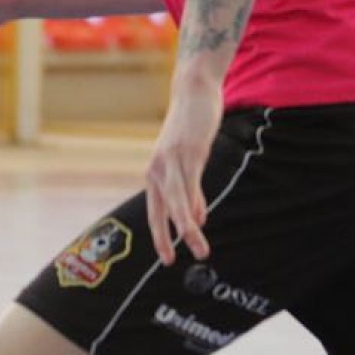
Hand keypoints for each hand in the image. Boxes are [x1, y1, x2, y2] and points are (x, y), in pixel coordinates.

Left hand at [146, 69, 223, 262]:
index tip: (166, 259)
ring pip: (177, 201)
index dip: (159, 235)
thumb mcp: (187, 163)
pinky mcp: (189, 152)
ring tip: (198, 248)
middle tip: (169, 262)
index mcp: (154, 174)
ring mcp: (173, 161)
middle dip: (166, 238)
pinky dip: (195, 202)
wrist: (193, 93)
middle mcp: (158, 170)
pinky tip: (200, 220)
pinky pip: (191, 183)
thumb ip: (190, 191)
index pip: (154, 211)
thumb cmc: (189, 129)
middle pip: (160, 211)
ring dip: (187, 227)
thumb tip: (197, 217)